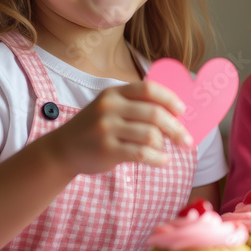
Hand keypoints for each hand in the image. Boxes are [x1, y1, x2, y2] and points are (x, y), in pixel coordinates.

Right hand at [39, 81, 191, 175]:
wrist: (62, 150)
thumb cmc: (94, 129)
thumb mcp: (109, 109)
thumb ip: (135, 108)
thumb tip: (175, 116)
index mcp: (113, 94)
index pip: (148, 89)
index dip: (169, 99)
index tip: (182, 111)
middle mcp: (110, 108)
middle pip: (155, 114)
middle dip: (176, 128)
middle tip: (187, 140)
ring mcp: (107, 129)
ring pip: (150, 135)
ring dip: (165, 145)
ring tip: (166, 151)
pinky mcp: (107, 150)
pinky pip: (142, 154)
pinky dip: (158, 159)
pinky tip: (163, 161)